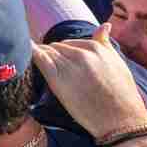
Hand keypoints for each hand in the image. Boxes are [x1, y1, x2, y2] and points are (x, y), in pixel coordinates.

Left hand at [31, 23, 146, 137]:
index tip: (62, 63)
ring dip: (43, 57)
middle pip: (57, 47)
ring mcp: (69, 65)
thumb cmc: (121, 95)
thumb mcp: (117, 64)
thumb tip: (104, 25)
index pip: (70, 44)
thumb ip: (105, 44)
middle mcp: (81, 53)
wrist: (121, 121)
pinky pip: (39, 58)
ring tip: (39, 63)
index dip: (64, 54)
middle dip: (55, 56)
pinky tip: (24, 49)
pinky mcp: (57, 79)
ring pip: (47, 52)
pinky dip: (31, 52)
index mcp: (95, 48)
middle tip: (55, 70)